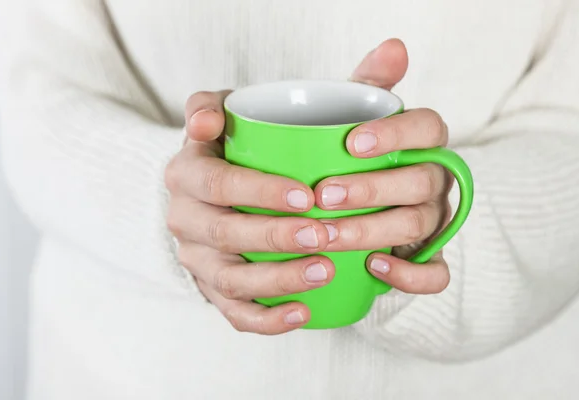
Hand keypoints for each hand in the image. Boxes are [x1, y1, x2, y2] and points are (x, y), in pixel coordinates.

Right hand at [165, 91, 335, 334]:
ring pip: (229, 279)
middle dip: (276, 236)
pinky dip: (266, 318)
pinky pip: (232, 311)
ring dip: (276, 279)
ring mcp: (197, 257)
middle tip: (324, 234)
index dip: (258, 189)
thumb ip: (321, 82)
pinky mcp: (212, 288)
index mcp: (189, 168)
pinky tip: (304, 312)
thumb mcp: (256, 108)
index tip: (307, 195)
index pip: (216, 179)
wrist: (211, 192)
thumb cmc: (243, 150)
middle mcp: (185, 215)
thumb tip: (394, 51)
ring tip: (324, 272)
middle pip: (225, 233)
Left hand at [314, 39, 452, 293]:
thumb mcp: (354, 118)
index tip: (351, 143)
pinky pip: (435, 272)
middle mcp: (432, 179)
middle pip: (421, 181)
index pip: (429, 128)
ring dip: (373, 230)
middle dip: (372, 189)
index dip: (396, 134)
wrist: (349, 207)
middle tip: (323, 195)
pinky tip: (373, 266)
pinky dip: (410, 274)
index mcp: (420, 143)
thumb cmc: (351, 158)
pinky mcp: (427, 256)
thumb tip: (395, 46)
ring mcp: (432, 219)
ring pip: (420, 224)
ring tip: (328, 234)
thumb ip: (370, 85)